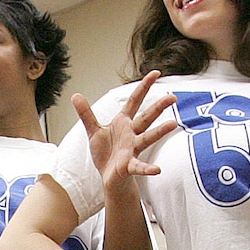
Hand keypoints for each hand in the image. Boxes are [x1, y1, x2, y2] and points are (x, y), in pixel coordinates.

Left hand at [76, 71, 179, 193]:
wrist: (108, 177)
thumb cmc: (105, 153)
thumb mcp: (93, 130)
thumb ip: (86, 113)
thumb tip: (75, 95)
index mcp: (123, 123)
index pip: (135, 100)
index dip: (144, 86)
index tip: (156, 73)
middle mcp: (131, 134)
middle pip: (146, 117)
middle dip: (159, 106)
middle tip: (173, 97)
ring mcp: (132, 149)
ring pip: (147, 138)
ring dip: (159, 131)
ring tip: (173, 124)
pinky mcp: (129, 165)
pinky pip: (139, 166)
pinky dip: (147, 168)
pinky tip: (157, 170)